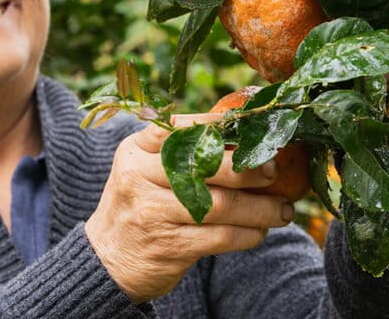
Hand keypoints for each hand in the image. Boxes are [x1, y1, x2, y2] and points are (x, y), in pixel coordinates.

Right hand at [85, 114, 293, 302]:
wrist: (107, 261)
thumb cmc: (139, 208)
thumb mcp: (142, 172)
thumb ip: (178, 154)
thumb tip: (242, 138)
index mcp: (134, 151)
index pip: (178, 128)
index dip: (218, 126)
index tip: (252, 129)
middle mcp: (139, 177)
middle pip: (205, 165)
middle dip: (248, 169)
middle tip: (274, 172)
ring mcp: (152, 212)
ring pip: (221, 205)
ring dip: (260, 208)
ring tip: (282, 210)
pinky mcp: (168, 246)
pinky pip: (221, 236)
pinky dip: (248, 234)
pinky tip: (260, 231)